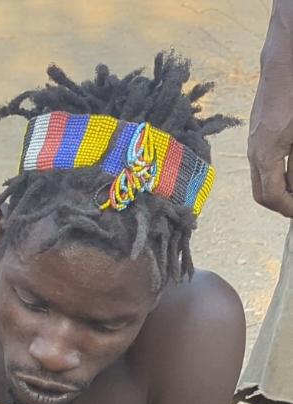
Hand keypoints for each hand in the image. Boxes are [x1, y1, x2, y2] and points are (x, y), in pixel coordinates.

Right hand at [248, 15, 292, 216]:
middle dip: (281, 203)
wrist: (286, 56)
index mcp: (266, 154)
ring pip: (262, 177)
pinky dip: (278, 170)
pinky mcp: (258, 128)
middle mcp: (254, 150)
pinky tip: (292, 166)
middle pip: (262, 193)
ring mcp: (253, 139)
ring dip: (280, 187)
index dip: (289, 209)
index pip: (272, 197)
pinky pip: (263, 160)